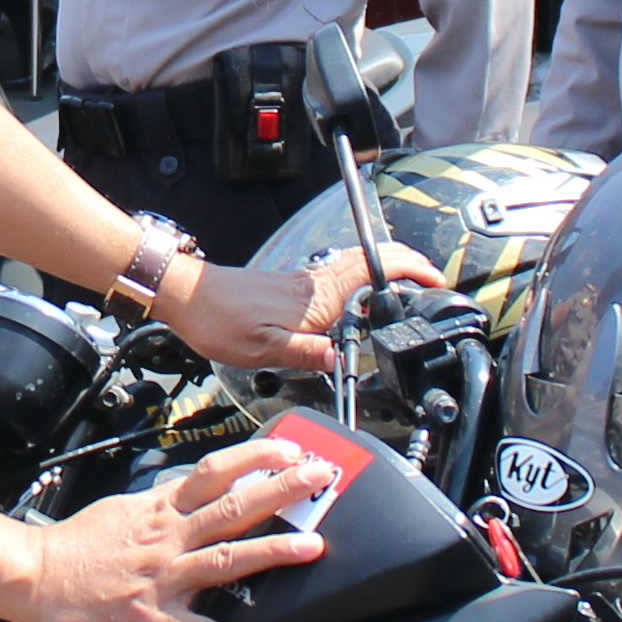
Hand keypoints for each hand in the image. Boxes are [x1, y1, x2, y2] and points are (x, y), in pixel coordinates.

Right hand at [7, 439, 337, 621]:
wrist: (35, 576)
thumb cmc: (75, 545)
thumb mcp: (122, 508)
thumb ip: (162, 504)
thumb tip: (192, 491)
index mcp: (160, 509)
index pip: (213, 472)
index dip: (254, 458)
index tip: (289, 450)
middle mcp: (167, 537)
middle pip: (232, 507)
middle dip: (280, 490)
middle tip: (319, 478)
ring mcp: (162, 576)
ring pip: (225, 559)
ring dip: (271, 552)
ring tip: (312, 547)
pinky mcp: (151, 615)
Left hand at [157, 238, 447, 377]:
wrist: (186, 295)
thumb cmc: (219, 320)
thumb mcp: (262, 348)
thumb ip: (306, 352)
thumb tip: (341, 359)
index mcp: (315, 298)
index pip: (373, 270)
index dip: (409, 269)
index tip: (435, 279)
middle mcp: (314, 285)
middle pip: (371, 262)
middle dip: (408, 264)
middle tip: (433, 280)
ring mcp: (303, 283)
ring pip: (356, 266)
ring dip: (387, 269)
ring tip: (408, 286)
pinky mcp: (291, 287)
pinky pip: (338, 276)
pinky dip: (362, 277)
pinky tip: (360, 296)